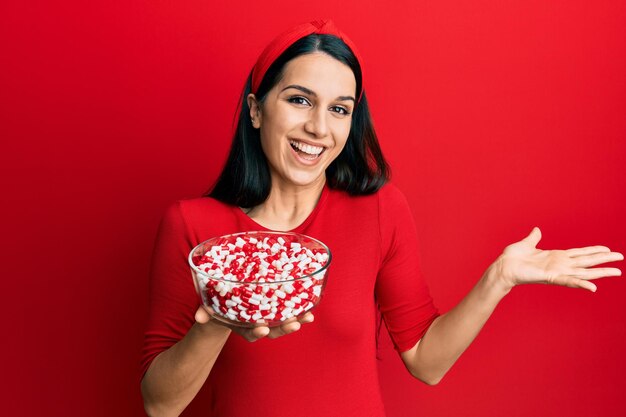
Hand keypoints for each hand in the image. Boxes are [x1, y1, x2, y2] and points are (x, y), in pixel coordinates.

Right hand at [194, 305, 314, 341]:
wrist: (230, 301)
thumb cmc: (220, 305)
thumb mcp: (211, 309)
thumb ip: (205, 313)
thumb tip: (199, 317)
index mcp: (242, 326)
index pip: (250, 333)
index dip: (256, 332)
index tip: (262, 329)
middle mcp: (257, 324)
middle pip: (272, 330)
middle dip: (283, 329)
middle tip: (294, 325)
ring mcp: (268, 318)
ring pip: (284, 322)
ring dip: (297, 320)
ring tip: (308, 317)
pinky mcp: (277, 308)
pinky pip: (290, 311)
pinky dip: (300, 310)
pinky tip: (311, 307)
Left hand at [492, 227, 622, 291]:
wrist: (502, 267)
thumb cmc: (512, 258)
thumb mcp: (526, 244)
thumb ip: (533, 238)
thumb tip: (537, 230)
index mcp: (555, 256)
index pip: (579, 253)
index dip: (593, 251)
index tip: (607, 249)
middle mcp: (559, 264)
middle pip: (587, 262)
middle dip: (603, 260)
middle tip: (620, 258)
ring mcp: (556, 271)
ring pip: (583, 272)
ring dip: (600, 272)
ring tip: (616, 272)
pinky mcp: (550, 277)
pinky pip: (568, 281)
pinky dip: (580, 284)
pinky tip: (593, 287)